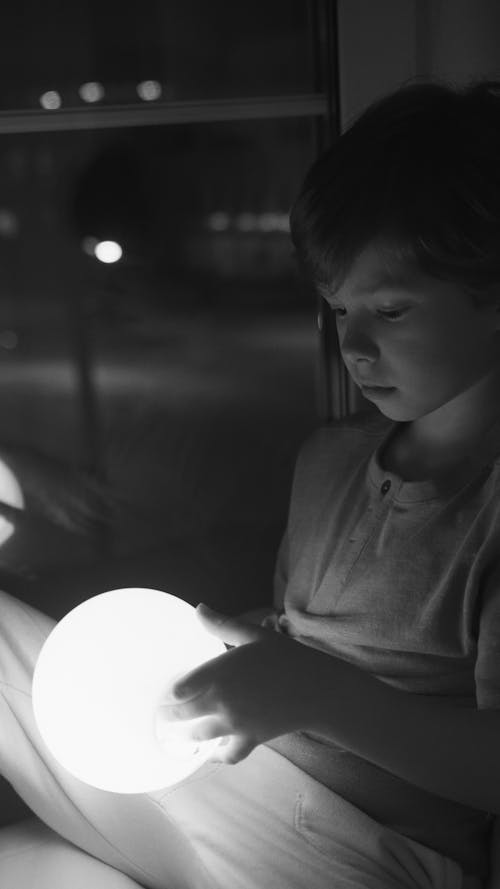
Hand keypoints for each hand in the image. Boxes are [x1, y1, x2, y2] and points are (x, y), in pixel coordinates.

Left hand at [157, 603, 322, 763]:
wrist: (316, 688)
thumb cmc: (285, 657)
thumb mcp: (253, 635)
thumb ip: (221, 624)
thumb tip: (198, 609)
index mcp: (220, 673)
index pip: (179, 689)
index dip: (168, 693)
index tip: (163, 692)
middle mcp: (222, 701)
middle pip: (183, 714)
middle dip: (167, 717)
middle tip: (160, 716)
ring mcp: (235, 724)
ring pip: (198, 736)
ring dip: (183, 737)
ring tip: (175, 736)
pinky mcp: (250, 740)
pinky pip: (226, 754)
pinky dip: (216, 755)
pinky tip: (210, 752)